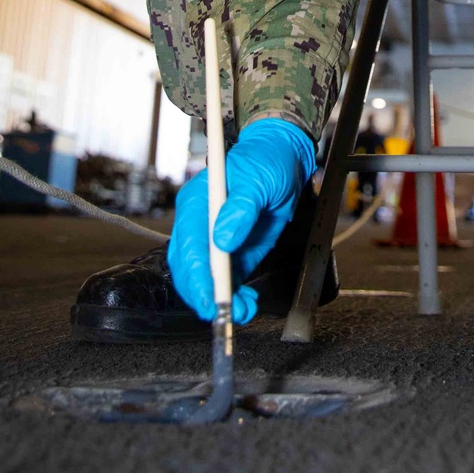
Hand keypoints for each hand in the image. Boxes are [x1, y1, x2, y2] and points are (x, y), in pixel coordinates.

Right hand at [168, 117, 315, 323]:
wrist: (284, 159)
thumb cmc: (266, 161)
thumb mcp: (257, 178)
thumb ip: (242, 207)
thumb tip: (223, 238)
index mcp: (197, 204)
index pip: (189, 246)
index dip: (197, 276)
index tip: (210, 297)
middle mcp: (199, 225)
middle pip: (189, 269)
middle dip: (205, 294)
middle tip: (225, 313)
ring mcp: (215, 241)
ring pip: (206, 280)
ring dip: (221, 300)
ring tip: (242, 311)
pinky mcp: (233, 253)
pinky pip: (227, 280)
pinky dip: (234, 295)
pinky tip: (246, 303)